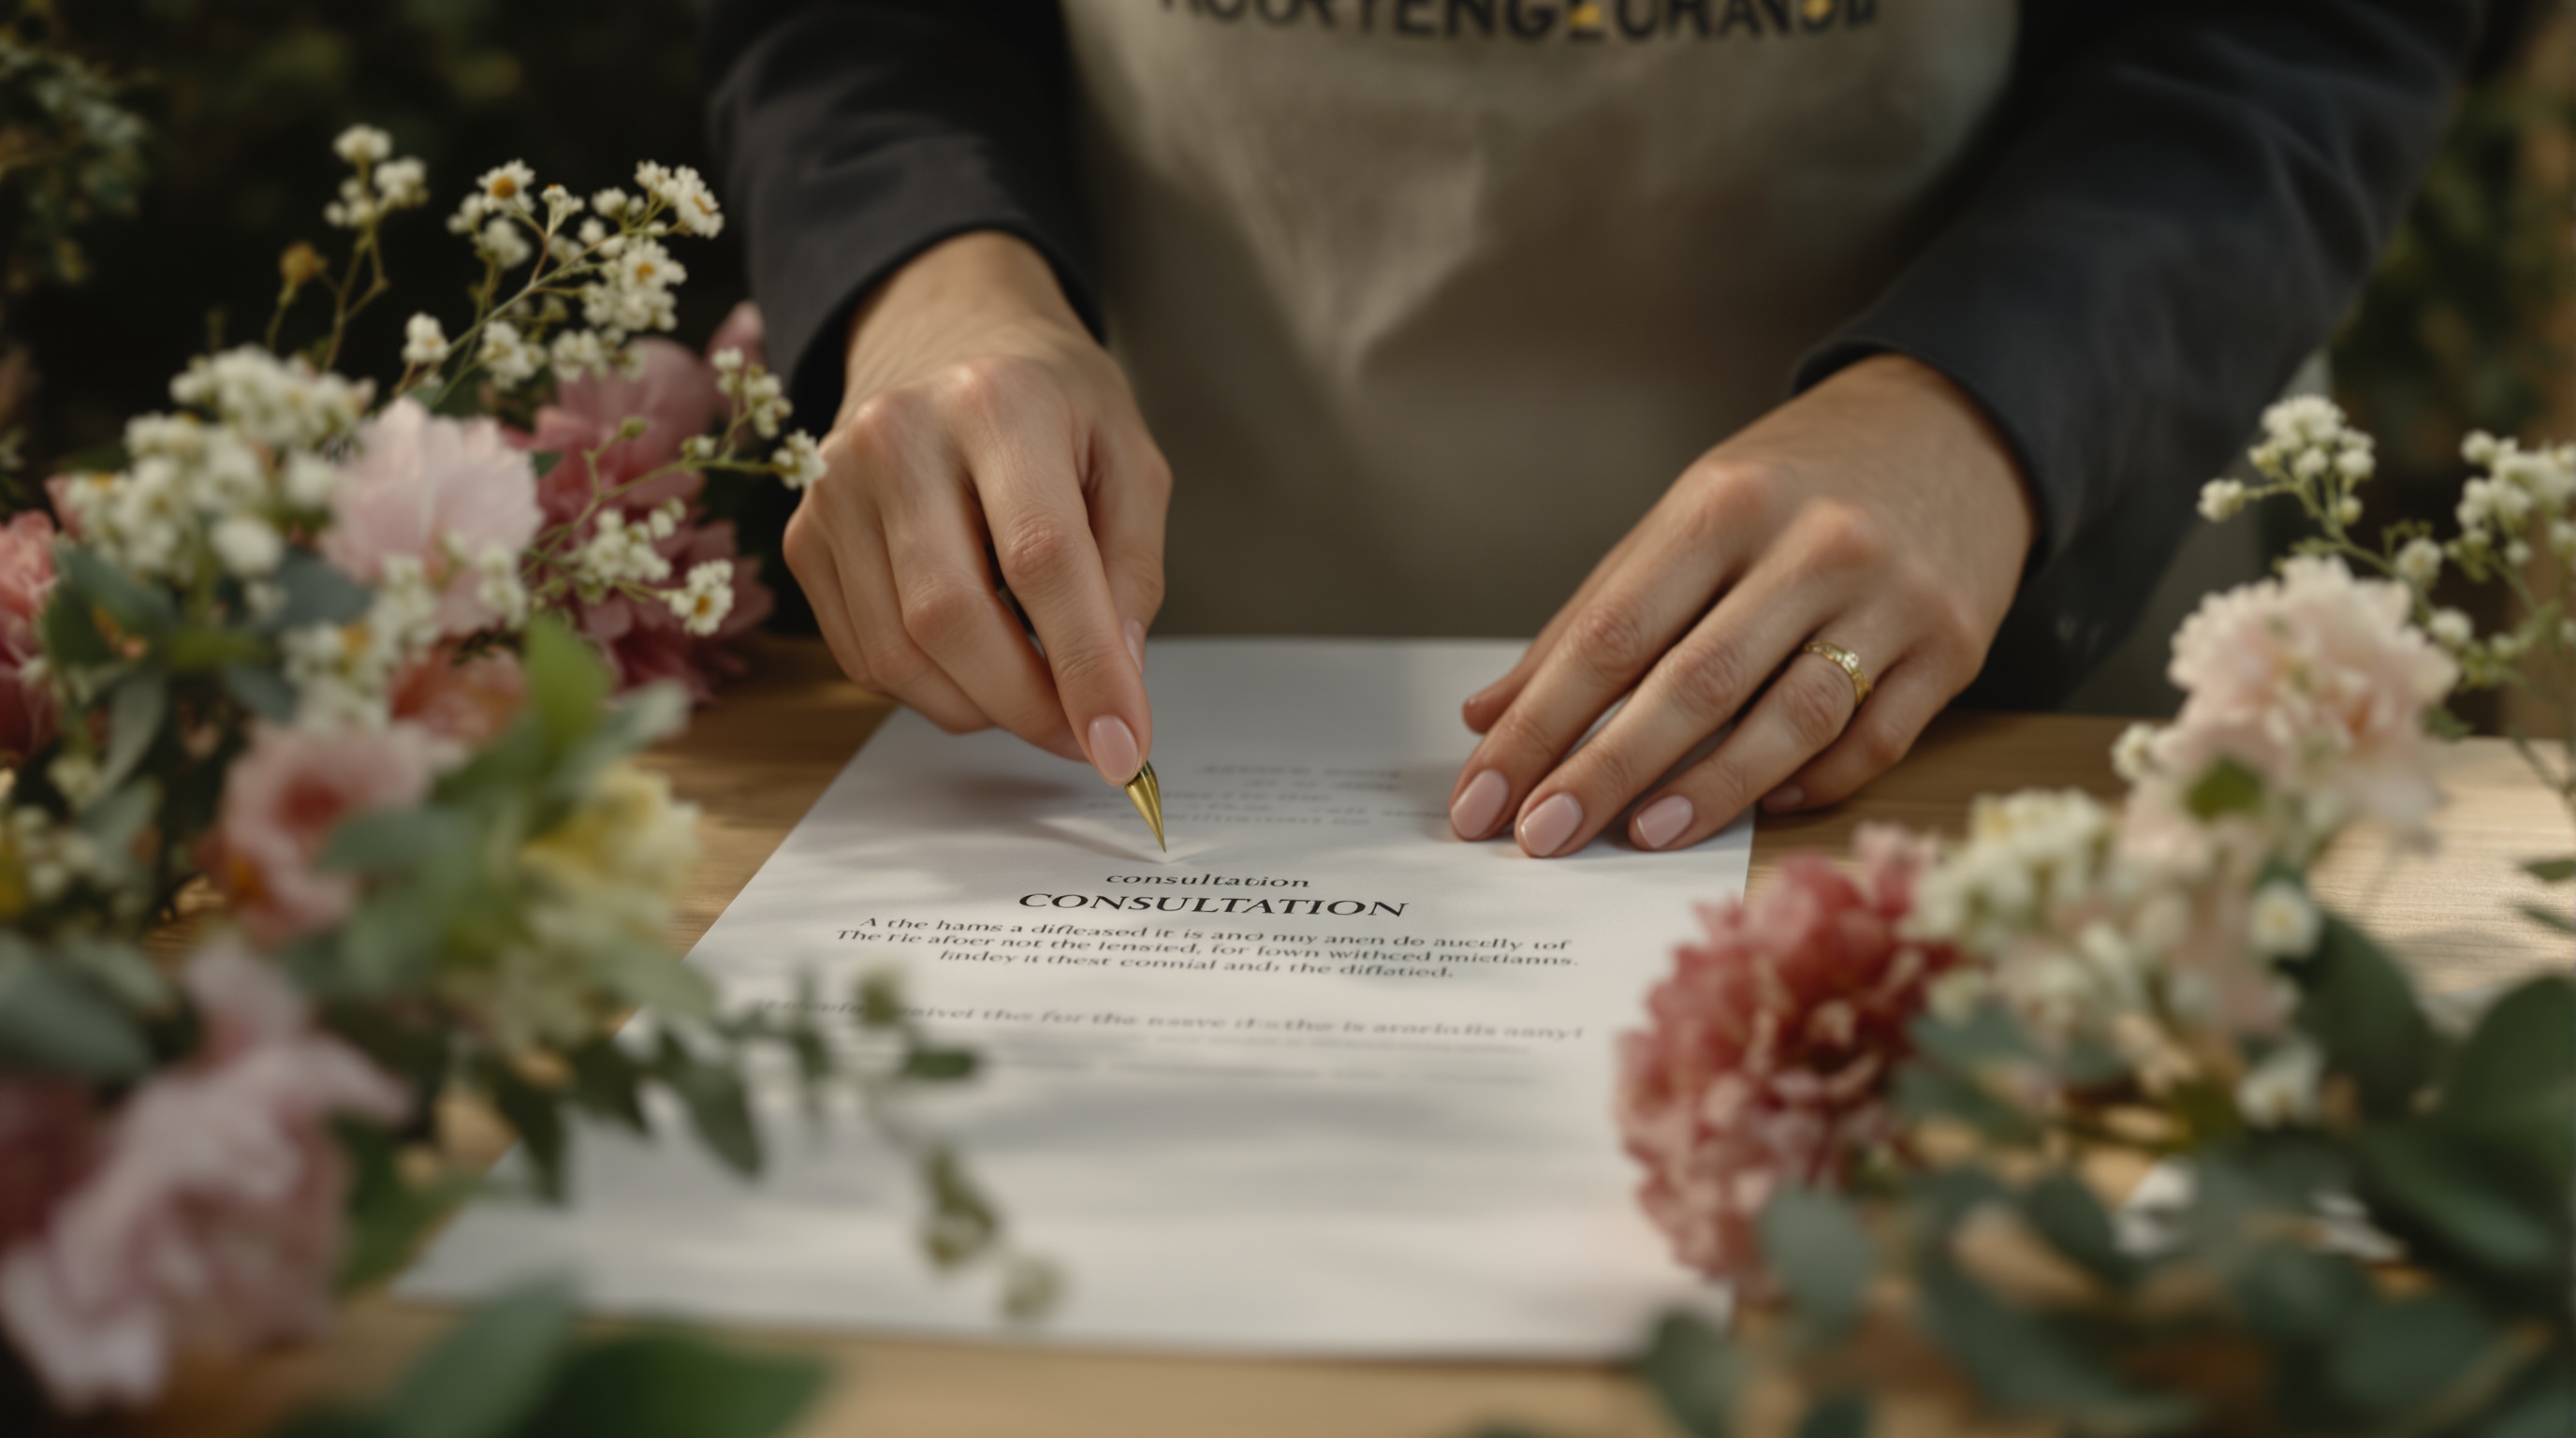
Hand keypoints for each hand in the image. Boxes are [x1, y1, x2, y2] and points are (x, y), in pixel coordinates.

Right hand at [785, 232, 1166, 784]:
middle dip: (1027, 704)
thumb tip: (1114, 688)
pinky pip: (865, 656)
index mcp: (997, 403)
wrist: (945, 339)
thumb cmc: (1050, 405)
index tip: (1123, 745)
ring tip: (1037, 693)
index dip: (1084, 666)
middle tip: (1084, 735)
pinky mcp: (806, 536)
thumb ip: (1133, 572)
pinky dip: (931, 687)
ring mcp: (835, 488)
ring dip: (981, 706)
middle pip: (951, 615)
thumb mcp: (1129, 460)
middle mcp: (897, 438)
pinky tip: (976, 661)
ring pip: (899, 653)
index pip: (1040, 558)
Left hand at [1447, 355, 2035, 856]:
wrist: (1956, 426)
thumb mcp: (1689, 516)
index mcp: (1725, 503)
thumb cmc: (1799, 480)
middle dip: (1605, 771)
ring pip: (1792, 718)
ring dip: (1709, 790)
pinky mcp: (1953, 647)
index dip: (1540, 725)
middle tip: (1541, 838)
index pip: (1612, 634)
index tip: (1483, 795)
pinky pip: (1876, 739)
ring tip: (1640, 837)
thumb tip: (1490, 713)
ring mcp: (1892, 598)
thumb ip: (1592, 615)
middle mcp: (1814, 545)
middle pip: (1694, 683)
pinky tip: (1758, 807)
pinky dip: (1813, 783)